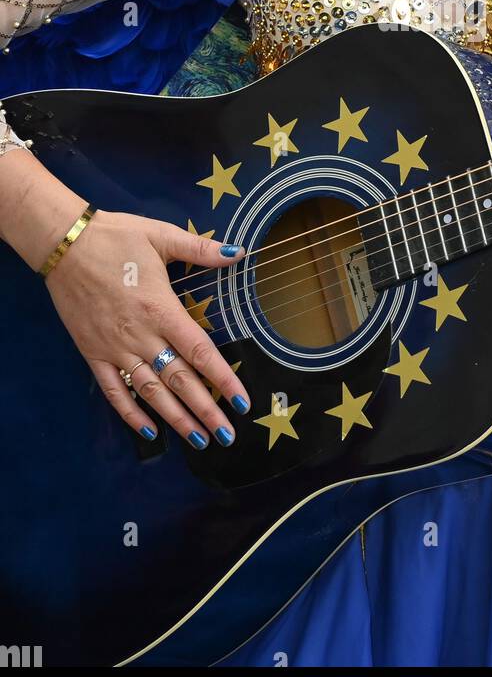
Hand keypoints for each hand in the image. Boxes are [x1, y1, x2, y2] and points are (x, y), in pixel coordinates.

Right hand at [43, 207, 250, 447]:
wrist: (64, 244)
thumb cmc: (116, 237)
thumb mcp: (161, 236)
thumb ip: (201, 250)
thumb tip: (237, 252)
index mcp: (161, 308)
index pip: (199, 351)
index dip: (223, 379)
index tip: (242, 402)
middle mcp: (140, 335)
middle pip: (178, 381)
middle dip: (206, 410)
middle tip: (227, 436)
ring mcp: (114, 348)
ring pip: (149, 392)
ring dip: (176, 418)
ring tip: (199, 440)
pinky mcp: (92, 352)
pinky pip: (113, 390)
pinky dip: (129, 413)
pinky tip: (149, 431)